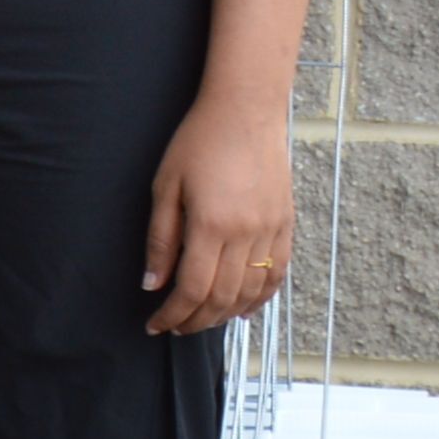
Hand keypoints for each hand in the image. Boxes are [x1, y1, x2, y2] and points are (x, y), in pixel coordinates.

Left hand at [142, 83, 295, 337]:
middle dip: (195, 320)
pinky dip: (261, 297)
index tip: (155, 325)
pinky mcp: (286, 223)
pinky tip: (243, 309)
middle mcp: (247, 234)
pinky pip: (278, 273)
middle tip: (175, 327)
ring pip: (251, 292)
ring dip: (226, 314)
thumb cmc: (198, 143)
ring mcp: (271, 230)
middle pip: (222, 298)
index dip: (172, 315)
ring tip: (202, 320)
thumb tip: (152, 284)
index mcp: (212, 226)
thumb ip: (161, 240)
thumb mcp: (165, 188)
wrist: (245, 111)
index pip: (192, 290)